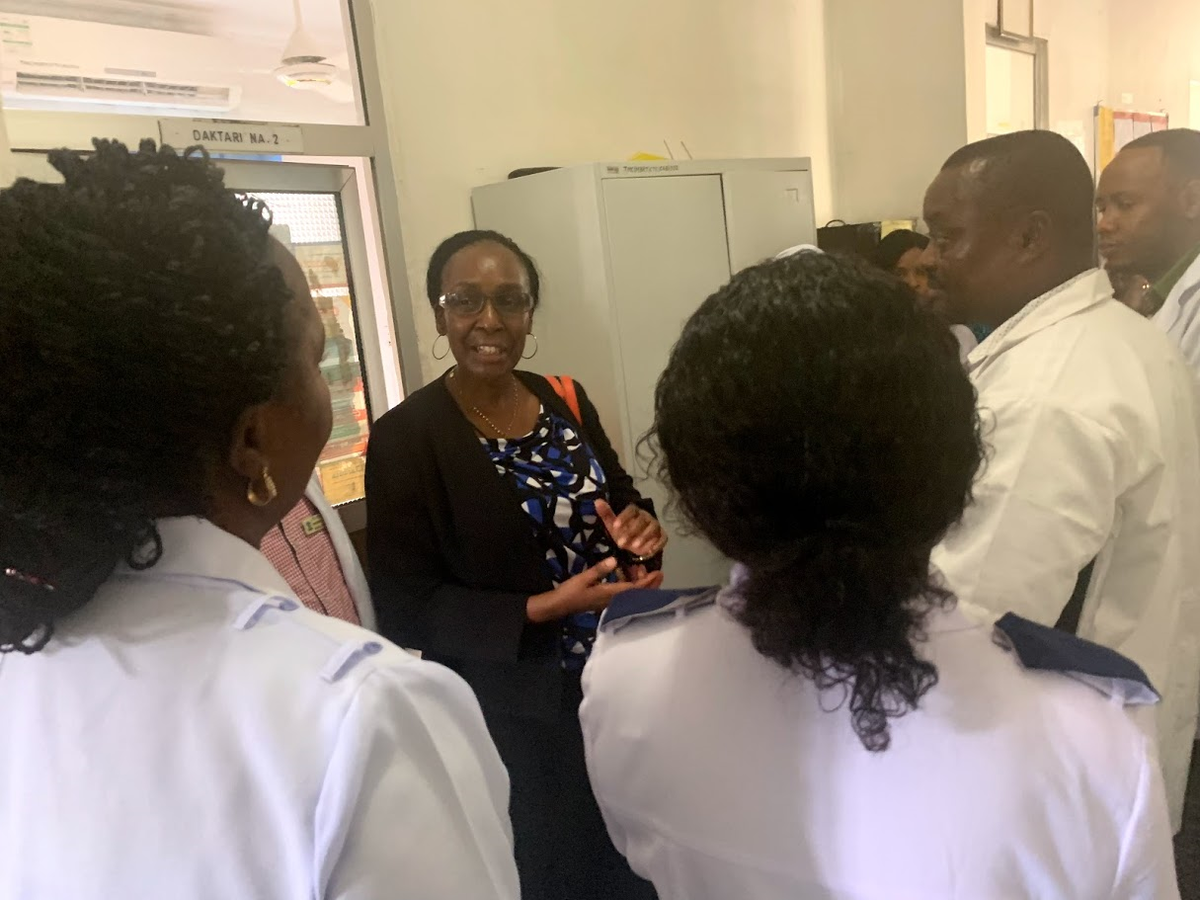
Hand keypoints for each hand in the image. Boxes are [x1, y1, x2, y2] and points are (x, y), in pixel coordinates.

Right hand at [526, 558, 660, 622]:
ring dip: (638, 583)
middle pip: (637, 594)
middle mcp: (613, 600)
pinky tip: (627, 574)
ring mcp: (610, 602)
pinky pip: (623, 594)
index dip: (648, 582)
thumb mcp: (584, 578)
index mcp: (610, 594)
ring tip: (640, 568)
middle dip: (648, 584)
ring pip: (631, 594)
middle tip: (655, 571)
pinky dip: (629, 584)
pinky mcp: (605, 601)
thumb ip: (600, 569)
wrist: (559, 606)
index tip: (658, 573)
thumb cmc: (570, 592)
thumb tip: (615, 560)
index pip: (634, 589)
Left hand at [595, 499, 667, 562]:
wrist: (635, 544)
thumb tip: (597, 500)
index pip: (631, 510)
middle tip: (620, 543)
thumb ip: (606, 514)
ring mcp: (655, 526)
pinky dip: (657, 544)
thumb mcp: (612, 525)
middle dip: (631, 532)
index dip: (623, 517)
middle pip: (641, 521)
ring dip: (644, 537)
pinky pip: (662, 538)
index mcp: (635, 512)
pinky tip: (648, 551)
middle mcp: (646, 517)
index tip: (615, 526)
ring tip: (634, 547)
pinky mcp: (662, 536)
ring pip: (652, 528)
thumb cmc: (623, 532)